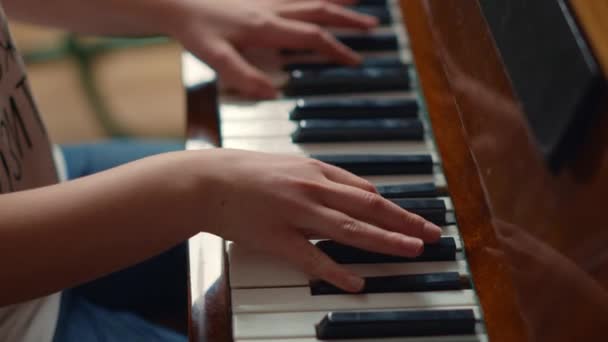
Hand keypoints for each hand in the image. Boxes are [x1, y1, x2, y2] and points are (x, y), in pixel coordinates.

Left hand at [172, 0, 376, 97]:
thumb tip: (273, 93)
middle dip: (348, 19)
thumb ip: (243, 77)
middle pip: (320, 11)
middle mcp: (272, 9)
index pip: (311, 37)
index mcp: (266, 27)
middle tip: (372, 26)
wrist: (177, 2)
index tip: (355, 60)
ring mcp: (268, 0)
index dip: (336, 49)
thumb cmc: (195, 30)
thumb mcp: (215, 58)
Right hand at [192, 149, 441, 291]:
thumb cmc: (250, 172)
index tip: (415, 220)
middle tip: (432, 234)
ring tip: (412, 250)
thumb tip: (363, 192)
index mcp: (316, 171)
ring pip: (349, 229)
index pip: (366, 192)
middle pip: (368, 208)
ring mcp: (295, 213)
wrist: (207, 180)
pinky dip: (336, 271)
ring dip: (385, 241)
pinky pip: (311, 258)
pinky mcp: (276, 237)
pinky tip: (358, 282)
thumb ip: (327, 178)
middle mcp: (312, 189)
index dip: (395, 208)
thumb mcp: (292, 165)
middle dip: (404, 221)